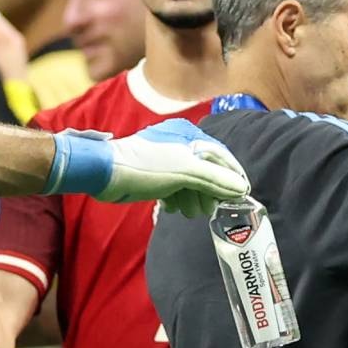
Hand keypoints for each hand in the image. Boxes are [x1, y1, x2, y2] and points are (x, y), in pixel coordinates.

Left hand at [55, 119, 249, 212]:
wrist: (105, 172)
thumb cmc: (145, 166)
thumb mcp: (185, 171)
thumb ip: (215, 179)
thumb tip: (240, 188)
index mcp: (189, 135)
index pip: (221, 155)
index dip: (233, 175)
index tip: (241, 194)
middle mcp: (180, 144)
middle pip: (207, 169)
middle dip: (210, 191)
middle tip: (211, 210)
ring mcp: (166, 159)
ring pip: (191, 180)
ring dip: (193, 197)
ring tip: (191, 212)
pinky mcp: (155, 173)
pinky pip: (175, 186)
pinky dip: (178, 197)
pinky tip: (174, 208)